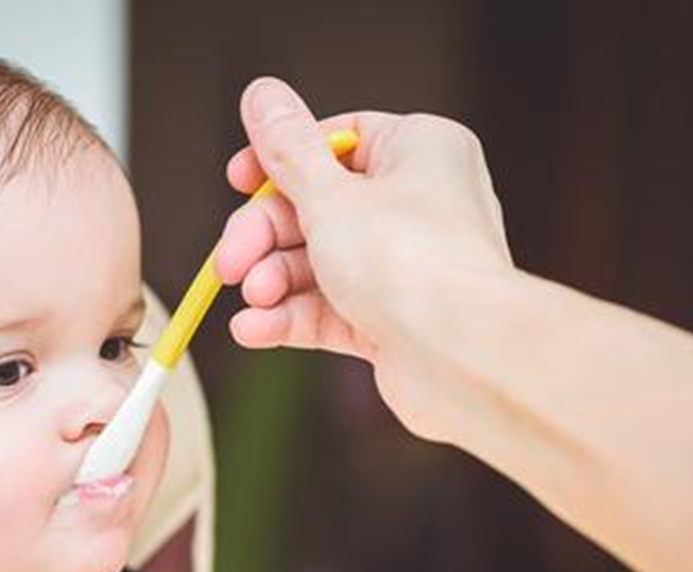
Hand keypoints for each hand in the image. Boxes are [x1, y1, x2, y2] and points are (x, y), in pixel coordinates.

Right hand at [214, 77, 515, 442]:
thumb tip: (263, 95)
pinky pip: (331, 310)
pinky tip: (253, 328)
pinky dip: (290, 317)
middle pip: (318, 207)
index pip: (338, 140)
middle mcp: (419, 205)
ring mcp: (406, 267)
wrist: (460, 356)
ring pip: (320, 263)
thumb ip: (288, 151)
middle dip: (265, 236)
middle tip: (231, 259)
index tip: (239, 179)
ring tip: (254, 297)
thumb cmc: (415, 264)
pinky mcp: (393, 321)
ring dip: (274, 280)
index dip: (282, 159)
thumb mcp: (330, 196)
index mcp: (421, 151)